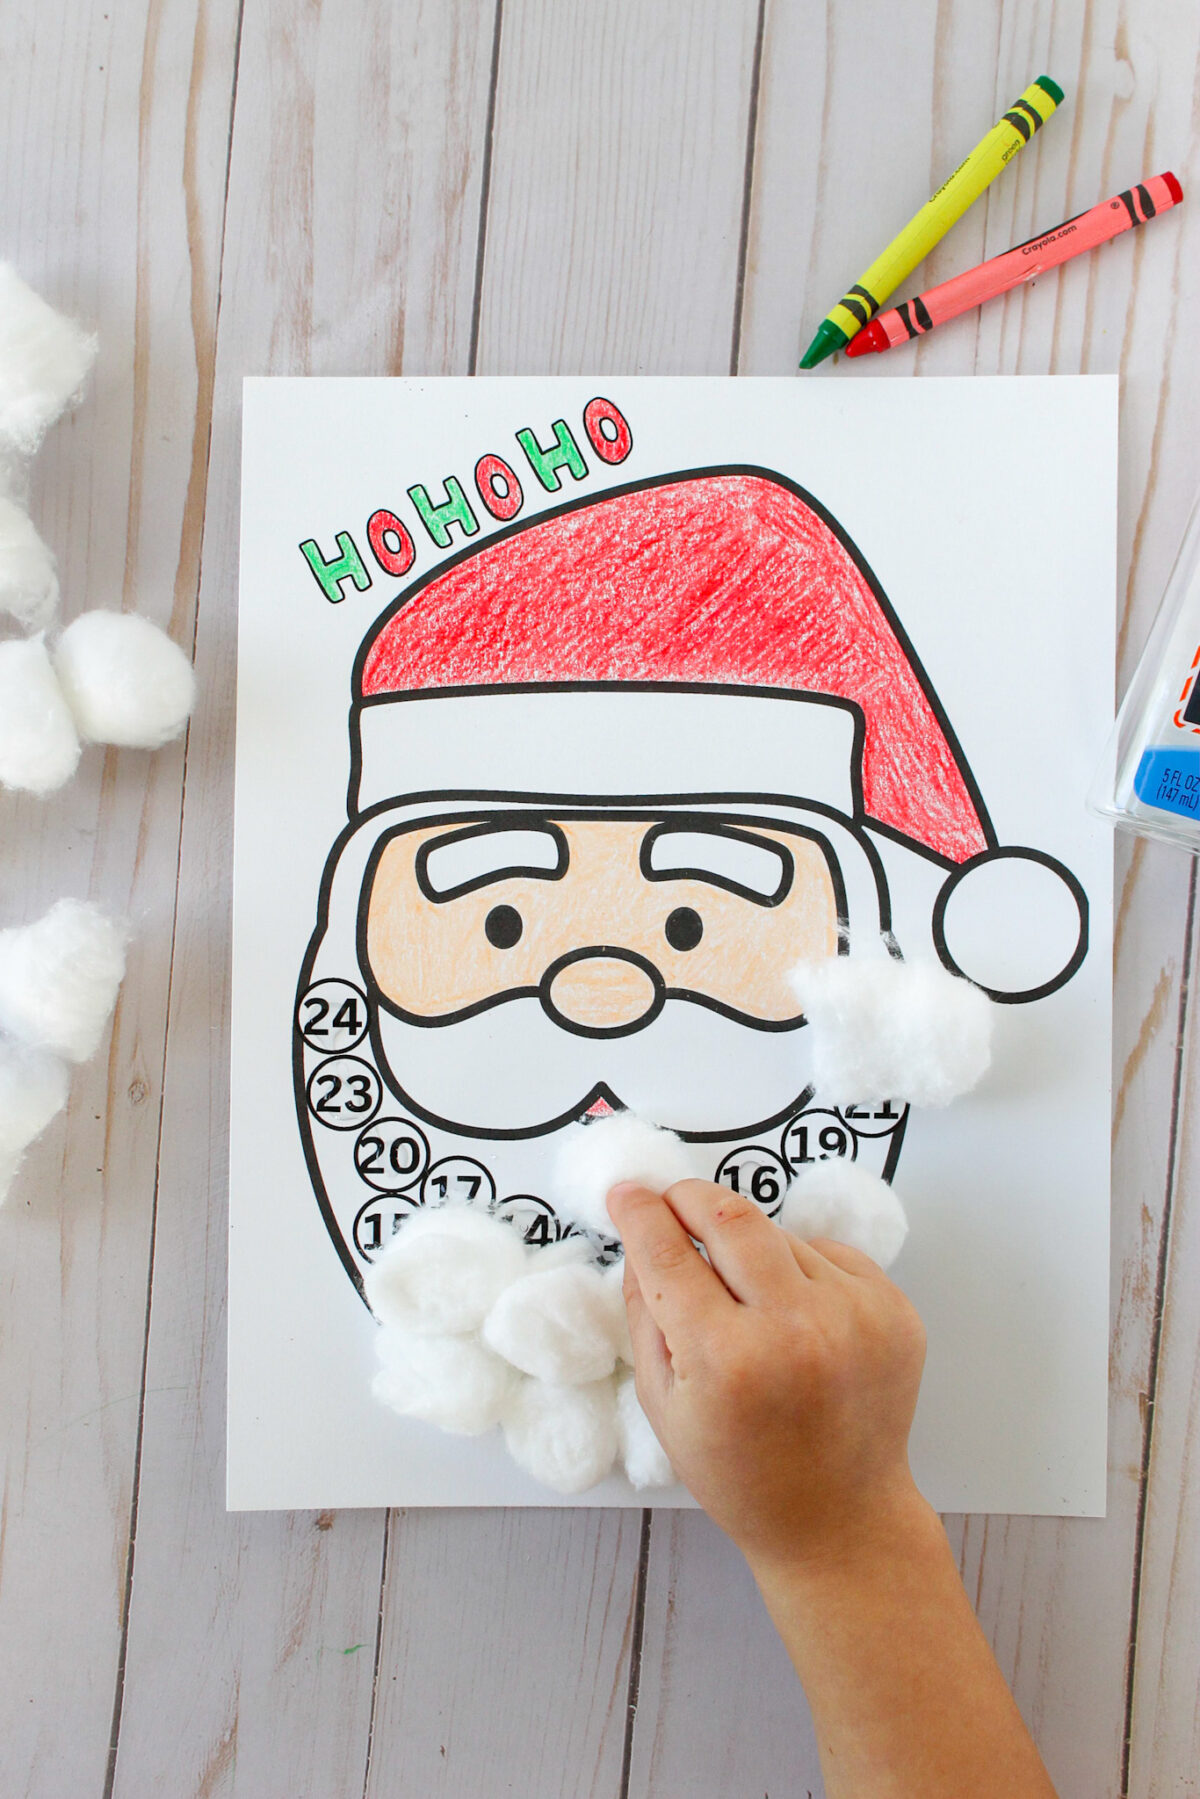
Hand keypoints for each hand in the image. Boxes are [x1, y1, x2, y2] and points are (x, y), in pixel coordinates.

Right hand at [607, 1178, 927, 1575]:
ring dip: (749, 1249)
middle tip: (672, 1200)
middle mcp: (796, 1329)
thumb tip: (640, 1232)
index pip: (668, 1253)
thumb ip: (645, 1311)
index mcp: (727, 1360)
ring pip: (779, 1236)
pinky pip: (828, 1254)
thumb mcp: (664, 1404)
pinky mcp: (892, 1310)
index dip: (640, 1214)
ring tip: (746, 1303)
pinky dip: (800, 1270)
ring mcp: (854, 1315)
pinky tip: (795, 1318)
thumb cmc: (741, 1473)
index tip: (627, 1193)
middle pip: (729, 1217)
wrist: (840, 1518)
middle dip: (690, 1198)